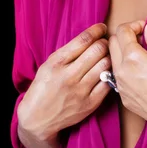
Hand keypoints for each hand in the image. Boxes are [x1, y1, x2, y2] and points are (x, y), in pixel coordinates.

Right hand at [17, 23, 111, 143]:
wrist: (37, 119)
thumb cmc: (43, 88)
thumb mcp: (48, 65)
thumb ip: (67, 52)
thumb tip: (90, 37)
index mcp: (57, 62)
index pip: (83, 40)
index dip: (96, 30)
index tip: (102, 28)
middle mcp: (69, 75)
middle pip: (98, 50)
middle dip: (104, 43)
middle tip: (104, 44)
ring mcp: (80, 91)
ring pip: (105, 65)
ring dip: (108, 58)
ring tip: (104, 58)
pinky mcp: (89, 104)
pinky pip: (108, 83)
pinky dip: (109, 75)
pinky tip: (105, 73)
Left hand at [109, 21, 146, 140]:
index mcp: (133, 59)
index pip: (122, 31)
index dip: (134, 25)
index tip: (144, 28)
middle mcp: (122, 72)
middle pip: (112, 43)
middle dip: (125, 36)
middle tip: (142, 38)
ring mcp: (120, 86)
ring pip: (112, 60)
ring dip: (122, 52)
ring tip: (142, 55)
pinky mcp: (123, 98)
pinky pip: (117, 76)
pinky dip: (124, 68)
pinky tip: (140, 72)